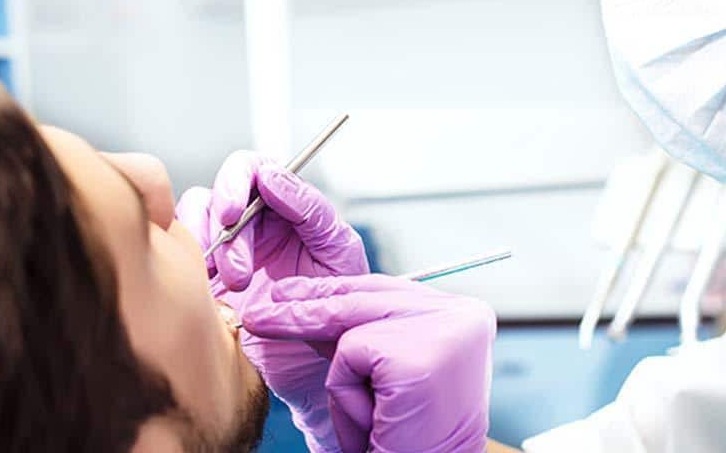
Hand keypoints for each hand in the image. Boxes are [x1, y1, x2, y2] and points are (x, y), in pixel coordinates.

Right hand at [176, 151, 368, 452]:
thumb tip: (273, 176)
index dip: (235, 182)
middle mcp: (252, 224)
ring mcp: (225, 252)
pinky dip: (187, 272)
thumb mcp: (337, 254)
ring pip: (191, 226)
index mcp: (286, 208)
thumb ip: (310, 210)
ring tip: (234, 290)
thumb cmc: (339, 308)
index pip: (251, 169)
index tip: (233, 213)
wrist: (320, 369)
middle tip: (239, 273)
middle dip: (223, 232)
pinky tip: (212, 297)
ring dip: (205, 252)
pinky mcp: (205, 283)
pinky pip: (179, 260)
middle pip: (214, 197)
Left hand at [243, 274, 496, 452]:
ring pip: (352, 329)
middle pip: (367, 297)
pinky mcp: (414, 358)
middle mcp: (463, 314)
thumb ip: (362, 334)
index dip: (336, 291)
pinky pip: (349, 357)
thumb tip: (304, 302)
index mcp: (466, 315)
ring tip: (369, 418)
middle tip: (260, 312)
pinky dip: (348, 397)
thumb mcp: (386, 371)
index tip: (293, 293)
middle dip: (306, 306)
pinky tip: (377, 422)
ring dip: (344, 381)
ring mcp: (442, 331)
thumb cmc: (413, 436)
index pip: (390, 288)